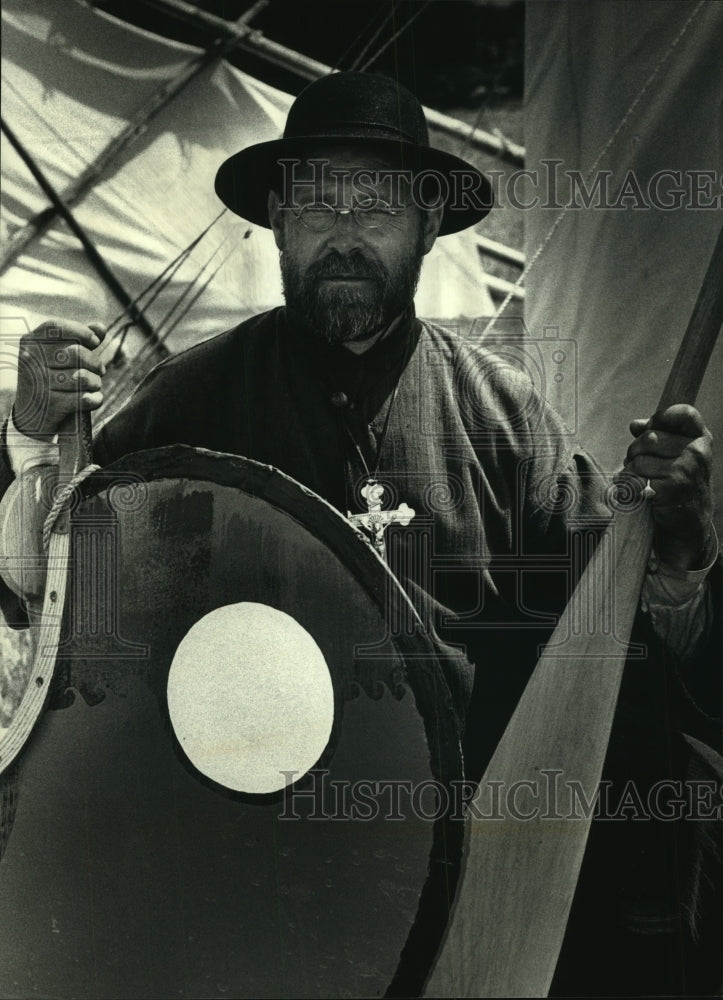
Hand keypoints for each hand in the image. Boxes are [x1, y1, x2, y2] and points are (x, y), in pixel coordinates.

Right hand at [13, 320, 106, 440]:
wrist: (31, 418)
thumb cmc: (49, 380)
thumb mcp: (56, 356)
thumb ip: (78, 340)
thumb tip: (101, 327)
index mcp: (30, 343)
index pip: (57, 327)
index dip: (81, 332)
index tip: (96, 342)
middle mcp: (31, 360)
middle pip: (76, 353)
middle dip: (95, 362)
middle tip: (100, 370)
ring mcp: (40, 383)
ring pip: (83, 377)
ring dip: (95, 383)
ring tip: (94, 385)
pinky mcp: (51, 405)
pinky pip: (85, 398)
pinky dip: (95, 399)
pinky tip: (94, 399)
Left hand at [623, 404, 713, 570]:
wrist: (688, 527)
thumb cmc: (677, 488)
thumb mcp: (675, 458)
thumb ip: (658, 436)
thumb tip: (635, 424)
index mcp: (701, 440)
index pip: (684, 413)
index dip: (661, 417)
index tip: (648, 429)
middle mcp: (697, 452)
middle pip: (649, 437)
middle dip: (635, 452)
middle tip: (638, 466)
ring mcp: (687, 469)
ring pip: (639, 459)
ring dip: (630, 472)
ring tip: (639, 481)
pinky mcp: (673, 487)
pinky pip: (636, 477)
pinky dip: (630, 486)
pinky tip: (637, 493)